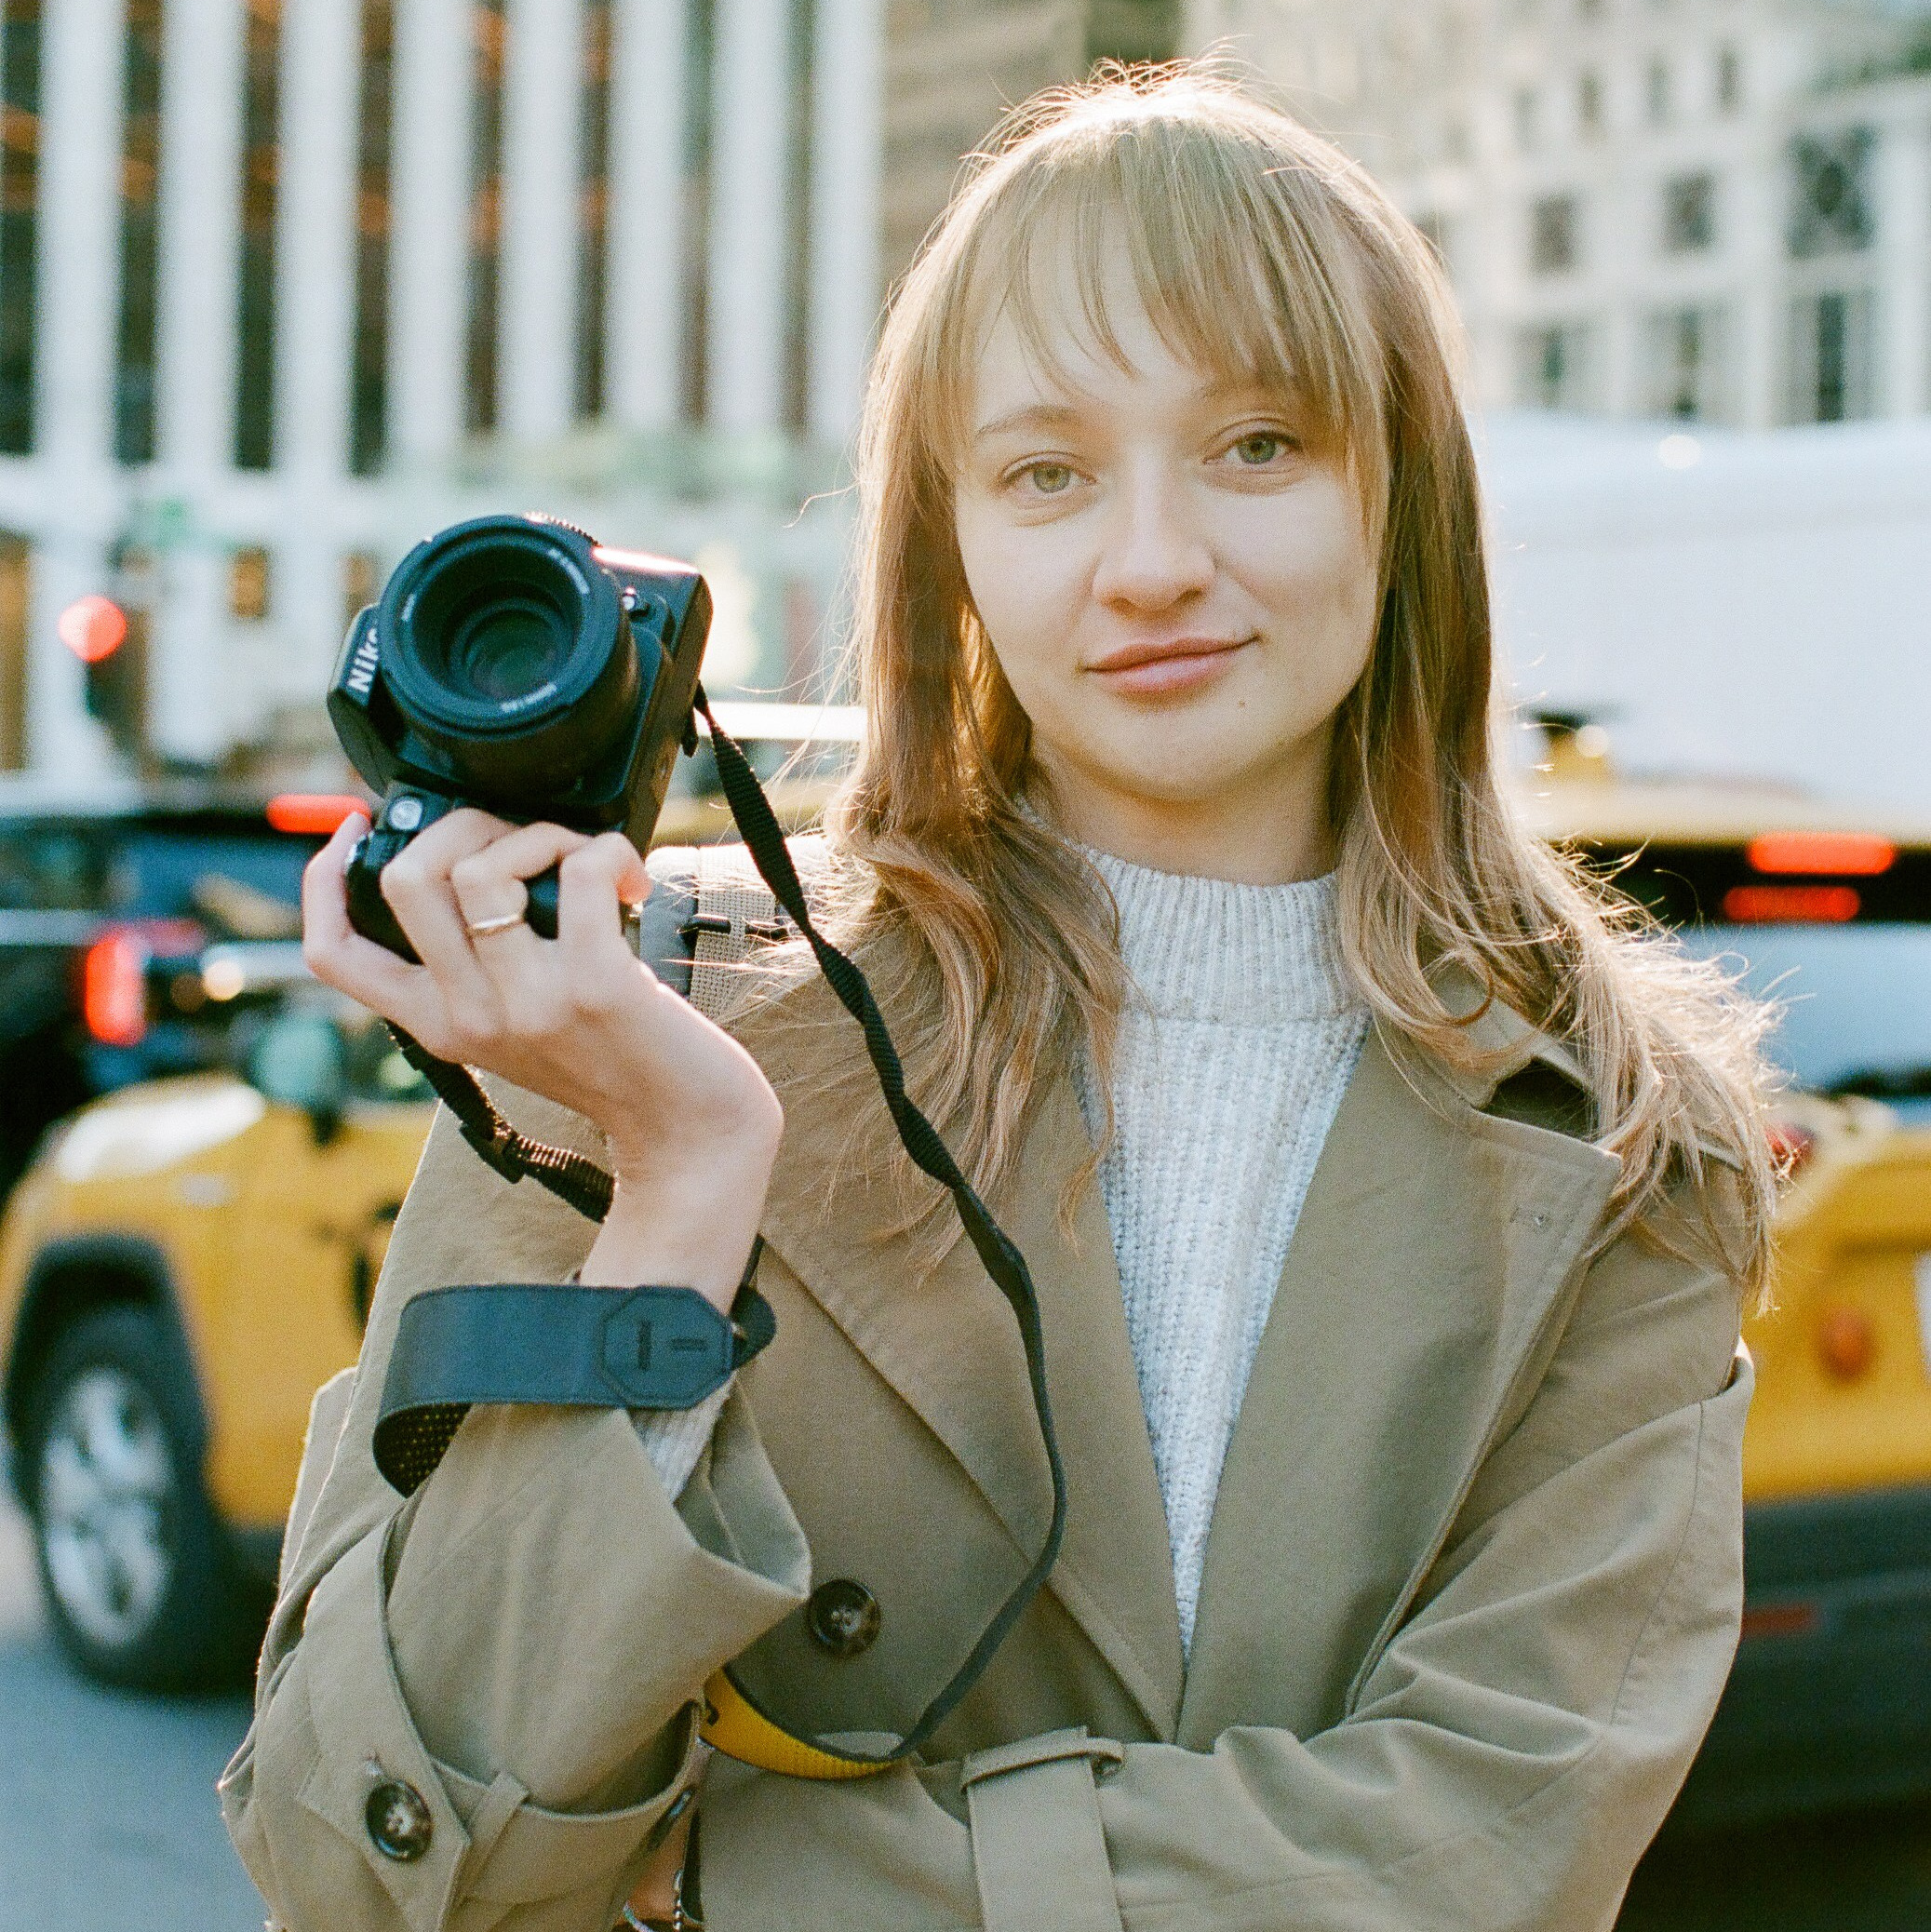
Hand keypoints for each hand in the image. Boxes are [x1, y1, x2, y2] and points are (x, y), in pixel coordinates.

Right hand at [302, 809, 782, 1304]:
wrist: (690, 1132)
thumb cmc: (617, 1064)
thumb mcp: (518, 1027)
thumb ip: (481, 968)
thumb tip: (473, 863)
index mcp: (436, 1025)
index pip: (331, 954)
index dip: (320, 878)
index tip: (354, 827)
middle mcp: (469, 1017)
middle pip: (403, 881)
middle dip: (457, 824)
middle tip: (515, 835)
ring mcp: (529, 1002)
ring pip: (481, 867)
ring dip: (538, 833)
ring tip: (580, 859)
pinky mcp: (597, 984)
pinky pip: (577, 870)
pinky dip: (604, 850)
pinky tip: (626, 877)